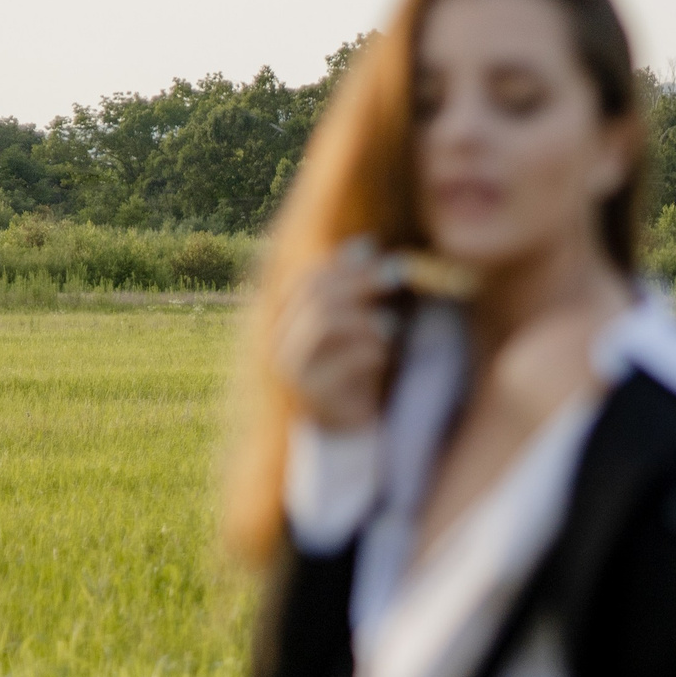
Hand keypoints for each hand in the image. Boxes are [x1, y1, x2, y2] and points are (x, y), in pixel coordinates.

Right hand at [275, 236, 395, 431]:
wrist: (352, 432)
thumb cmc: (357, 372)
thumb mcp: (359, 325)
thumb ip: (355, 288)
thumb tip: (365, 244)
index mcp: (284, 322)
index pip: (307, 280)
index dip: (345, 265)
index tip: (383, 256)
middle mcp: (278, 343)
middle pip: (316, 295)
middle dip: (361, 281)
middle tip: (397, 276)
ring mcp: (291, 370)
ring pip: (326, 321)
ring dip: (366, 318)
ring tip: (392, 327)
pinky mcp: (312, 396)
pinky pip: (347, 359)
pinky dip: (373, 350)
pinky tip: (385, 356)